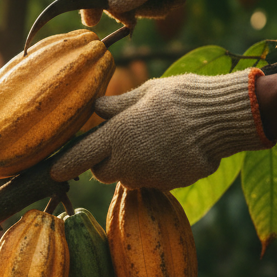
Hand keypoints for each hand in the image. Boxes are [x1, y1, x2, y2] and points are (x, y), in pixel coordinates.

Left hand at [51, 69, 272, 189]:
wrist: (223, 118)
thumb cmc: (183, 97)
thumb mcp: (146, 92)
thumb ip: (117, 105)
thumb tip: (96, 107)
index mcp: (117, 135)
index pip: (79, 156)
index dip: (64, 165)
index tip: (52, 171)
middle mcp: (128, 161)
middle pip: (102, 172)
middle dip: (104, 161)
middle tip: (120, 141)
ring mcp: (149, 176)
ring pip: (128, 178)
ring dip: (131, 166)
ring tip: (152, 142)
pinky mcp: (168, 184)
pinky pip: (153, 180)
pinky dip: (155, 170)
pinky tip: (171, 150)